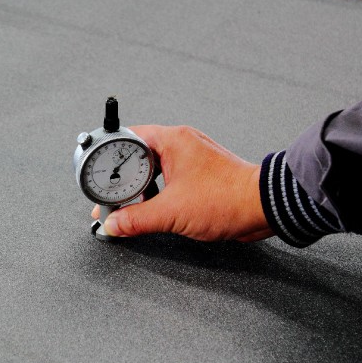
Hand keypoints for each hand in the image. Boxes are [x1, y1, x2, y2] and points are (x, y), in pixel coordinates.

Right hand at [91, 125, 272, 241]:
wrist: (264, 207)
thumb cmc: (227, 198)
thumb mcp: (172, 211)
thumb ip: (137, 219)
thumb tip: (113, 225)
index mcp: (172, 140)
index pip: (127, 137)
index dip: (108, 155)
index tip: (96, 172)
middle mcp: (180, 144)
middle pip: (137, 155)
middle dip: (121, 178)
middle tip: (108, 196)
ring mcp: (190, 159)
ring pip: (153, 169)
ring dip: (139, 188)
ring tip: (126, 206)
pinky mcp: (198, 175)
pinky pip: (168, 179)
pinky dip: (155, 193)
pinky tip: (149, 209)